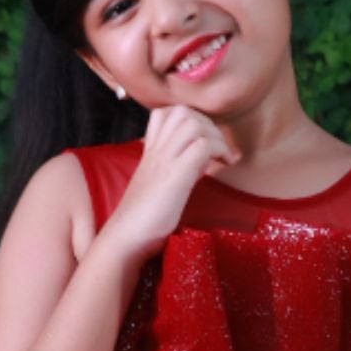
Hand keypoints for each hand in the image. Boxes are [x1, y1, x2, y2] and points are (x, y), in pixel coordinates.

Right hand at [103, 104, 239, 261]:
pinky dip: (220, 150)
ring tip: (221, 155)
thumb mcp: (155, 189)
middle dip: (207, 124)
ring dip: (215, 135)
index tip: (202, 141)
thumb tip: (195, 167)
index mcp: (149, 153)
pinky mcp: (176, 176)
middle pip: (181, 111)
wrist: (125, 239)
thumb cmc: (140, 222)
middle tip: (216, 147)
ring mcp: (164, 161)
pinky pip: (203, 146)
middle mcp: (155, 151)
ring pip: (192, 123)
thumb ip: (169, 173)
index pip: (163, 114)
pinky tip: (225, 165)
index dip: (189, 120)